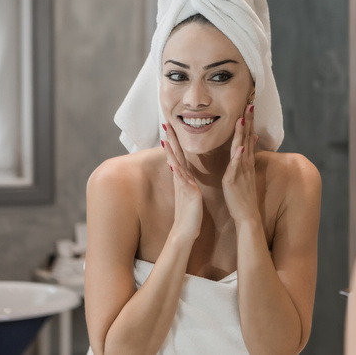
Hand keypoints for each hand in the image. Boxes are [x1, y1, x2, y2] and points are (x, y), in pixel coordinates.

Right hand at [161, 122, 202, 242]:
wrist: (185, 232)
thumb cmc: (189, 213)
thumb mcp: (188, 193)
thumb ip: (184, 180)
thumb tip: (178, 169)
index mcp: (184, 178)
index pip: (179, 156)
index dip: (175, 141)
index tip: (171, 127)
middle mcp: (181, 180)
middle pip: (175, 156)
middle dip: (171, 140)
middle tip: (166, 124)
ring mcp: (183, 186)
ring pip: (176, 166)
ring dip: (172, 152)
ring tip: (167, 138)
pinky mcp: (188, 195)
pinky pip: (182, 182)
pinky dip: (178, 172)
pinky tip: (174, 164)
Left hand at [222, 104, 260, 223]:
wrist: (247, 215)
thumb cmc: (243, 196)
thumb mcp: (245, 174)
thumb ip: (246, 159)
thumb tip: (250, 144)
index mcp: (245, 161)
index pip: (248, 137)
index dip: (249, 122)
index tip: (249, 107)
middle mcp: (245, 163)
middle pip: (247, 138)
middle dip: (249, 121)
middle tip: (250, 104)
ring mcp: (240, 170)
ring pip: (242, 148)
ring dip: (243, 133)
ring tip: (243, 119)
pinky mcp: (233, 180)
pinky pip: (236, 166)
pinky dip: (239, 156)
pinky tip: (241, 147)